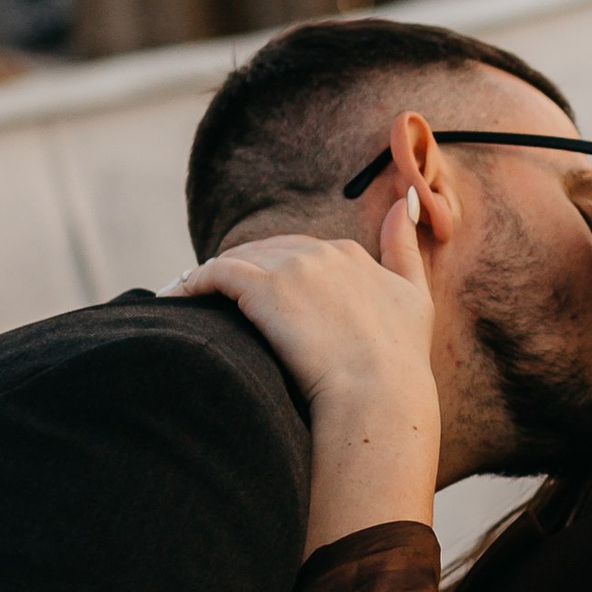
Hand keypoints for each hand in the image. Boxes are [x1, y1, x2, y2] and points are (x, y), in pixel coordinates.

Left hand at [174, 202, 442, 550]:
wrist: (380, 393)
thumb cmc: (400, 358)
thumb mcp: (415, 295)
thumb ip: (405, 247)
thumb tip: (408, 199)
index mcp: (350, 254)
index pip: (302, 252)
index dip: (280, 273)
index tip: (262, 295)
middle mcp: (319, 253)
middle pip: (266, 251)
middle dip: (244, 271)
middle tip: (218, 298)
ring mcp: (290, 269)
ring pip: (238, 259)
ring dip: (214, 277)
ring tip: (189, 298)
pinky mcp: (262, 290)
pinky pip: (215, 274)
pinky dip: (192, 283)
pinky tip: (176, 299)